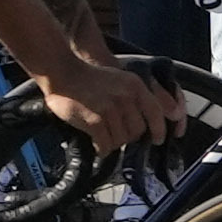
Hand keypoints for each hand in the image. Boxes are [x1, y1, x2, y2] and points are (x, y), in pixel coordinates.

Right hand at [50, 50, 179, 151]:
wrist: (62, 73)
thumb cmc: (90, 78)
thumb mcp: (120, 79)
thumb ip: (134, 97)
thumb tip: (146, 125)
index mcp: (135, 86)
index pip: (155, 112)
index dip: (159, 130)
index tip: (157, 140)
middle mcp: (126, 97)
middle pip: (137, 131)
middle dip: (128, 137)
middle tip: (115, 134)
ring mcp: (110, 109)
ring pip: (121, 140)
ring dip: (112, 143)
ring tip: (102, 136)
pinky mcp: (95, 120)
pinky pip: (105, 145)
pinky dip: (101, 149)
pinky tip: (96, 144)